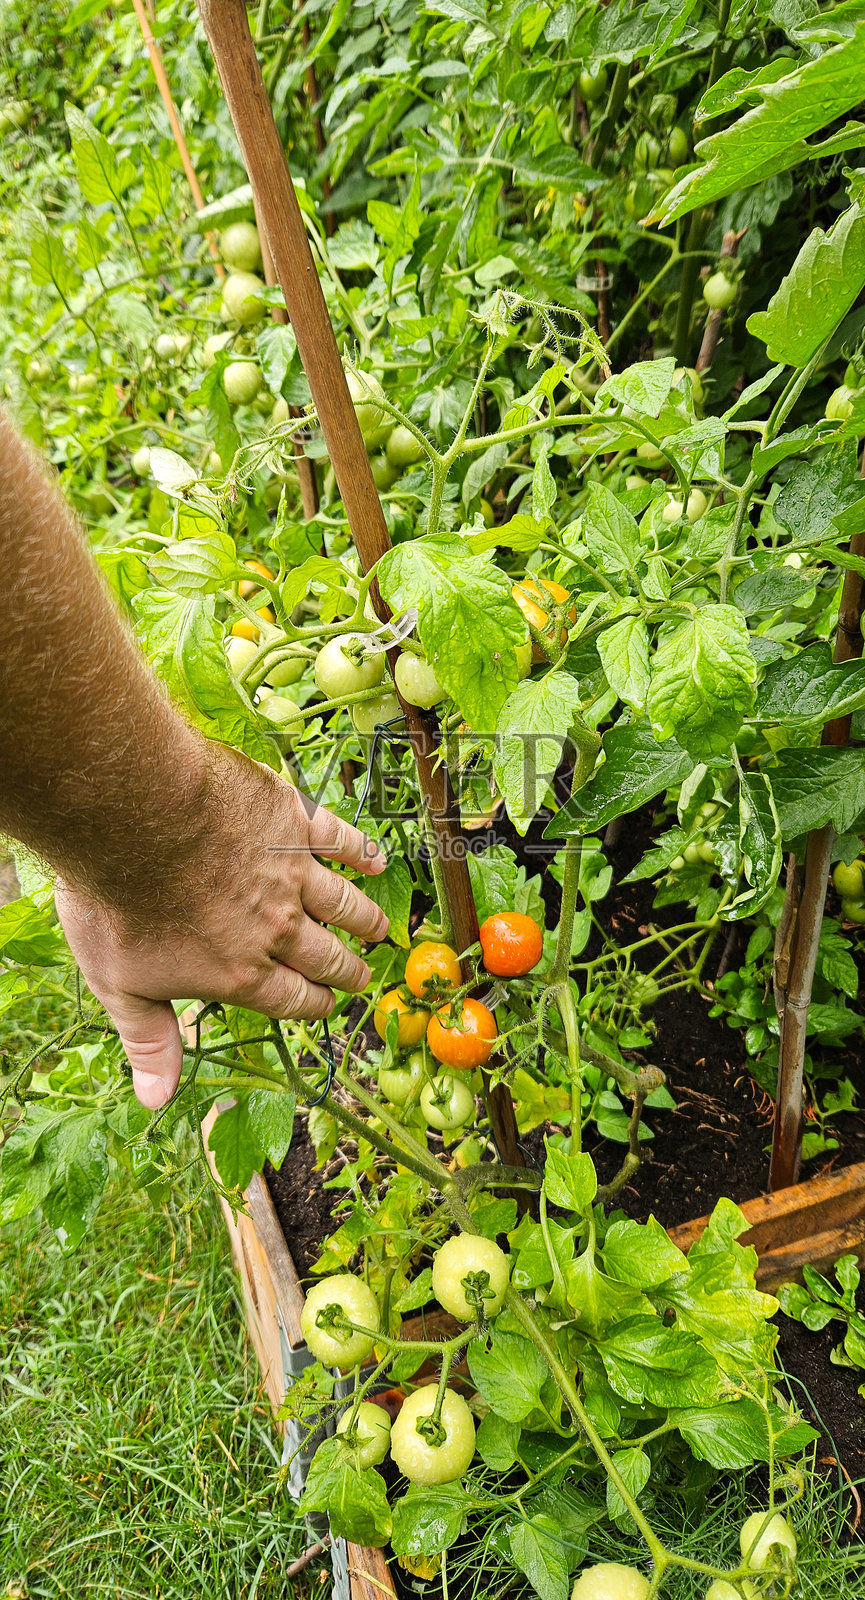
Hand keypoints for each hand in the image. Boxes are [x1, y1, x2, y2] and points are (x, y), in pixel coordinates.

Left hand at [55, 747, 388, 1108]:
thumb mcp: (121, 986)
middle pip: (325, 956)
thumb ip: (148, 1041)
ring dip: (364, 919)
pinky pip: (340, 839)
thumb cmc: (116, 906)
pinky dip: (362, 851)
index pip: (291, 999)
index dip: (314, 1005)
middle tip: (363, 975)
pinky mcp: (293, 821)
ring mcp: (291, 873)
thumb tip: (156, 1100)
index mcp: (240, 972)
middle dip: (347, 970)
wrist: (131, 818)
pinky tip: (376, 860)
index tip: (330, 1006)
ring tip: (380, 928)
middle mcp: (277, 928)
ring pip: (342, 903)